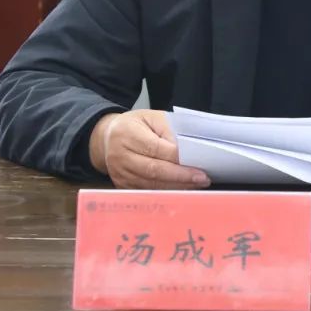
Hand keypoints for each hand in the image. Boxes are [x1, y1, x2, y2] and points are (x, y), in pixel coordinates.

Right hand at [88, 109, 210, 189]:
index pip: (155, 148)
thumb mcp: (152, 118)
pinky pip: (148, 192)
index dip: (177, 157)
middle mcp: (120, 156)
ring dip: (177, 186)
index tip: (198, 163)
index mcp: (127, 133)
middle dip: (181, 176)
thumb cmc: (135, 125)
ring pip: (152, 184)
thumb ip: (169, 131)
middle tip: (203, 178)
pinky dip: (167, 192)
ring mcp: (120, 174)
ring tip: (197, 185)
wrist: (107, 138)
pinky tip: (183, 190)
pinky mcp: (122, 186)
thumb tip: (188, 150)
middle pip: (153, 170)